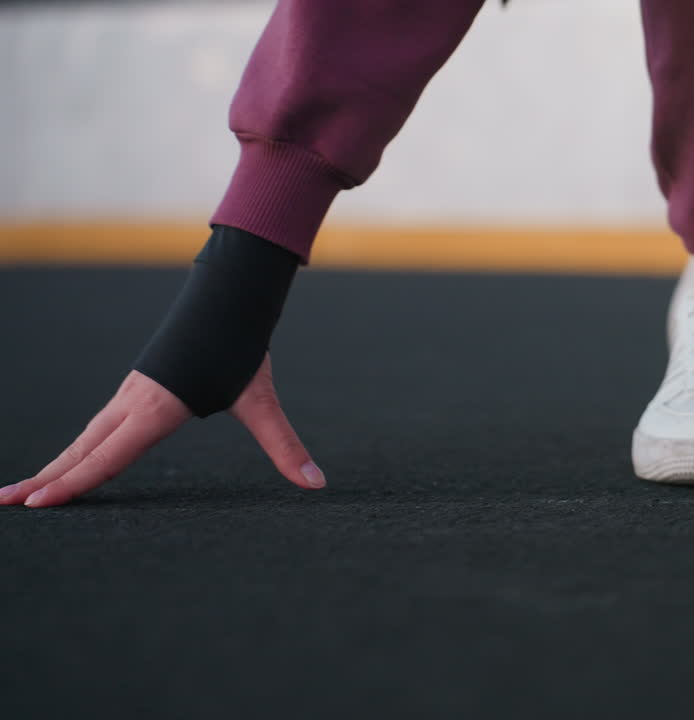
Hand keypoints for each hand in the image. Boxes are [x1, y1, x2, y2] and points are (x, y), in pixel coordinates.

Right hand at [0, 354, 323, 507]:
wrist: (228, 297)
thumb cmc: (241, 348)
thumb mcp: (262, 402)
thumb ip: (285, 447)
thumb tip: (318, 484)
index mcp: (158, 410)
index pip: (108, 456)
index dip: (73, 483)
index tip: (36, 505)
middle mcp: (134, 403)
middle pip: (82, 450)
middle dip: (44, 480)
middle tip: (3, 504)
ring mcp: (130, 394)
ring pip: (85, 438)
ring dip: (54, 465)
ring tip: (22, 491)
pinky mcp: (136, 389)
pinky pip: (99, 427)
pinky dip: (77, 449)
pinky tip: (69, 462)